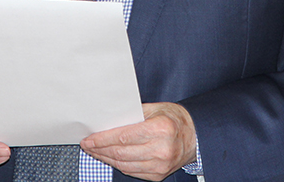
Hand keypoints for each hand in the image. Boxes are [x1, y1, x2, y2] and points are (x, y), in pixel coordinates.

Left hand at [80, 102, 196, 180]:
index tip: (90, 138)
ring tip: (95, 152)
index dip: (102, 139)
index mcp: (160, 128)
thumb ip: (132, 113)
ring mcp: (160, 165)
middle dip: (100, 149)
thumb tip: (108, 119)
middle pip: (121, 152)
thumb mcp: (155, 108)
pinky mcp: (158, 175)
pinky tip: (110, 158)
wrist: (195, 136)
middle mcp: (161, 149)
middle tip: (88, 145)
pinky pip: (132, 171)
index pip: (123, 136)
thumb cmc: (174, 119)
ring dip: (106, 159)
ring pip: (124, 164)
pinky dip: (118, 165)